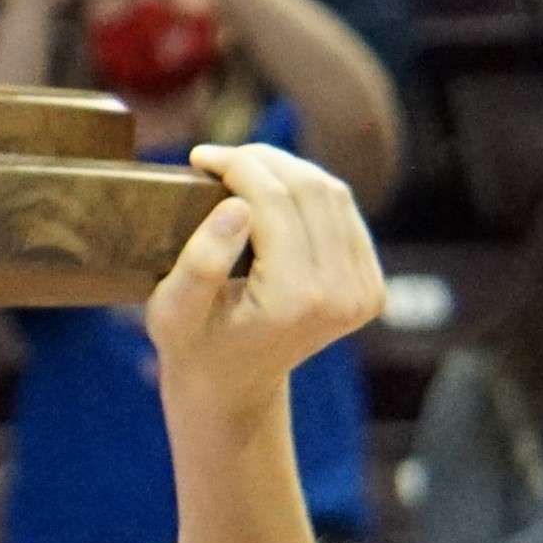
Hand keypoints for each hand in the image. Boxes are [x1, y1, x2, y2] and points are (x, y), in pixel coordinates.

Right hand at [149, 135, 382, 404]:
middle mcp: (341, 296)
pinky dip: (309, 193)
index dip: (237, 166)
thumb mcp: (171, 310)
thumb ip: (200, 260)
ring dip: (286, 170)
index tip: (201, 156)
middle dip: (262, 161)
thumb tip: (237, 206)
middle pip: (309, 190)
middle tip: (220, 157)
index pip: (274, 202)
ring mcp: (363, 293)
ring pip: (332, 194)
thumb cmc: (193, 345)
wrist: (234, 387)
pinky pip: (344, 214)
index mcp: (295, 300)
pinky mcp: (370, 287)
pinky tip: (274, 193)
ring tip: (242, 169)